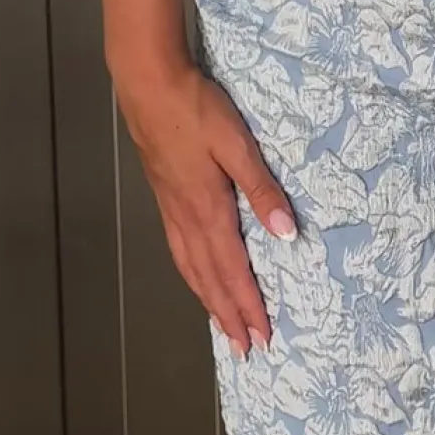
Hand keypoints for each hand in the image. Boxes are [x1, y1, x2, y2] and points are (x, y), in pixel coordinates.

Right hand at [115, 60, 296, 355]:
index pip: (233, 270)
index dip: (248, 306)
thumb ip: (262, 189)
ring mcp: (171, 209)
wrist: (147, 84)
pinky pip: (180, 251)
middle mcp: (187, 218)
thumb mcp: (237, 144)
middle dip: (228, 316)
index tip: (262, 337)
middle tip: (245, 349)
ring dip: (209, 301)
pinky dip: (192, 275)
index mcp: (208, 209)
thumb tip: (287, 234)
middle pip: (209, 279)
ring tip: (222, 327)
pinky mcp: (164, 197)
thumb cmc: (196, 108)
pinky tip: (198, 276)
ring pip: (191, 268)